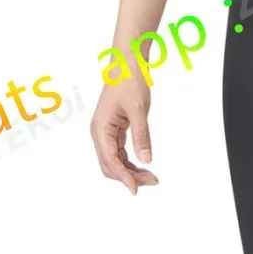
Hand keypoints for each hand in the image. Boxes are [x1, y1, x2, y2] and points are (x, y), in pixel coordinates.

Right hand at [90, 79, 158, 194]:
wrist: (126, 64)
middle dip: (128, 177)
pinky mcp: (113, 129)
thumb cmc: (130, 81)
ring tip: (151, 177)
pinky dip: (130, 161)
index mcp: (100, 128)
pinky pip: (119, 152)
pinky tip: (143, 165)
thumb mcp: (138, 109)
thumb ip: (141, 135)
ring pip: (114, 160)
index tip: (136, 189)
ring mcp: (105, 131)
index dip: (124, 177)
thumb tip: (146, 159)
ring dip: (130, 171)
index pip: (110, 160)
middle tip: (152, 181)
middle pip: (110, 165)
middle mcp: (99, 132)